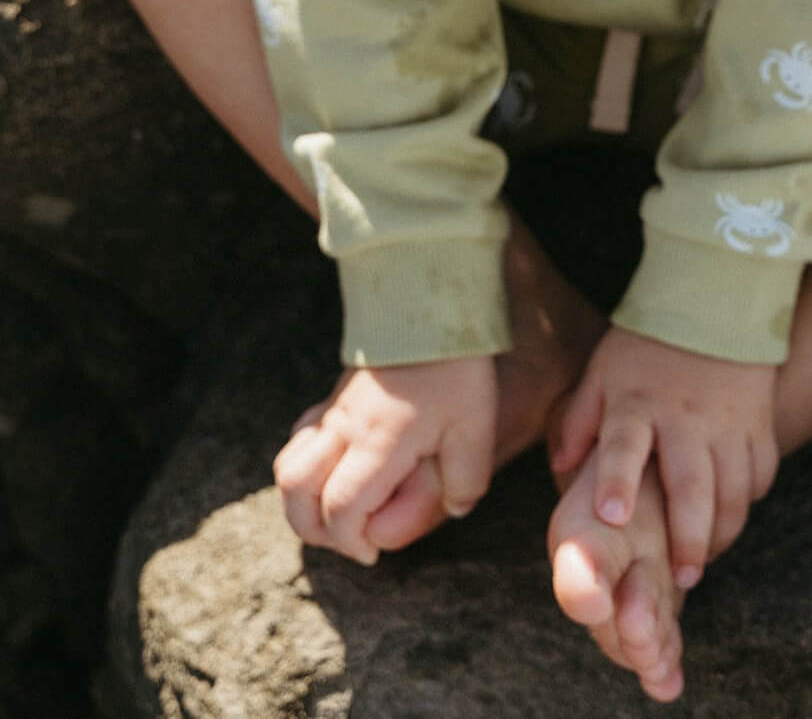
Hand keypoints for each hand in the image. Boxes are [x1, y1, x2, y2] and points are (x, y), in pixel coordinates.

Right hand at [273, 356, 496, 562]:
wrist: (431, 306)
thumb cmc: (456, 368)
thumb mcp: (475, 427)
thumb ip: (466, 477)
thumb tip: (457, 509)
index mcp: (378, 445)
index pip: (339, 511)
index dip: (349, 543)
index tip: (372, 553)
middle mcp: (345, 431)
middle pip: (295, 493)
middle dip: (311, 529)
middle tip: (347, 539)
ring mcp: (334, 411)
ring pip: (287, 465)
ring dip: (300, 500)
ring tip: (335, 511)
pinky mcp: (335, 396)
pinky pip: (300, 436)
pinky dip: (304, 464)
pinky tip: (335, 467)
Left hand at [552, 329, 777, 588]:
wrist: (714, 302)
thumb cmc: (648, 347)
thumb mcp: (603, 371)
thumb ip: (580, 420)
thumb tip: (559, 467)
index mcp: (637, 402)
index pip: (624, 445)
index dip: (616, 480)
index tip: (613, 516)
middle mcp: (684, 416)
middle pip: (691, 484)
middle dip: (689, 536)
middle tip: (684, 574)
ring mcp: (727, 420)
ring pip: (734, 489)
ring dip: (723, 531)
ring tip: (706, 559)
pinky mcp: (759, 423)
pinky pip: (761, 473)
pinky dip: (749, 500)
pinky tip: (731, 514)